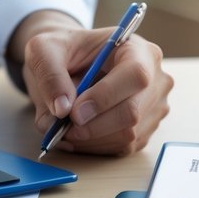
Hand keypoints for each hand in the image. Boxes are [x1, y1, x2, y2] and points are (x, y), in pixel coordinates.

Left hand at [7, 10, 171, 155]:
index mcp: (138, 50)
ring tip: (63, 128)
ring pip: (127, 135)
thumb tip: (62, 109)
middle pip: (132, 112)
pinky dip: (94, 146)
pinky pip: (122, 147)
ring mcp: (152, 107)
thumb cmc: (61, 51)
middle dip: (93, 125)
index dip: (105, 97)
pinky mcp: (144, 130)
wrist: (67, 64)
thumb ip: (50, 74)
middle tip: (62, 128)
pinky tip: (75, 135)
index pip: (135, 76)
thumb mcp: (44, 50)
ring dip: (90, 138)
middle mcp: (154, 79)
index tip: (74, 112)